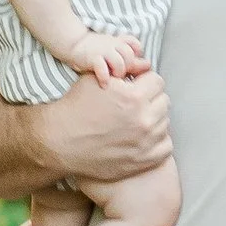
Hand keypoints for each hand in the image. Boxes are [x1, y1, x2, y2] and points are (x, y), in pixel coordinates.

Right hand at [32, 66, 170, 183]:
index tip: (135, 88)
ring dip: (154, 120)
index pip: (157, 81)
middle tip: (134, 105)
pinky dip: (157, 141)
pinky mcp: (143, 161)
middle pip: (163, 101)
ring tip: (135, 121)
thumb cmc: (75, 107)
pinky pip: (166, 146)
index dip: (145, 82)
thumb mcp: (95, 79)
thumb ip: (124, 69)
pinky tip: (142, 138)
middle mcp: (143, 120)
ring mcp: (145, 143)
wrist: (59, 142)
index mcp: (134, 97)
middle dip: (150, 100)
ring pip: (165, 123)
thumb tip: (145, 64)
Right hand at [73, 30, 149, 84]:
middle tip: (124, 79)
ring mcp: (103, 50)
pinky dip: (104, 77)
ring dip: (118, 73)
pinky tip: (104, 84)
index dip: (136, 58)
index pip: (136, 46)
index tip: (132, 69)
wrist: (74, 44)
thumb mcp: (115, 51)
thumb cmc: (97, 51)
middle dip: (128, 69)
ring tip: (115, 81)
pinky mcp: (92, 58)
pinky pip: (102, 68)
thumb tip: (148, 65)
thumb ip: (131, 58)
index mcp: (121, 42)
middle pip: (130, 56)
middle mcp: (114, 45)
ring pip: (120, 62)